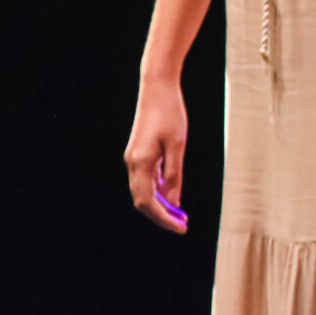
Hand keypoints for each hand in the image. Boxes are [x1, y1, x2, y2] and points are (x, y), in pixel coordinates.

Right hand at [123, 78, 189, 233]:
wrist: (157, 87)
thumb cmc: (170, 112)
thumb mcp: (178, 144)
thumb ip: (175, 174)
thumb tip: (173, 202)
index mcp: (140, 163)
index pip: (147, 202)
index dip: (162, 218)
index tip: (180, 227)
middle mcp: (132, 163)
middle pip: (143, 200)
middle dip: (161, 215)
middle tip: (182, 224)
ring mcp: (134, 158)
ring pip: (144, 191)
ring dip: (161, 204)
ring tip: (180, 214)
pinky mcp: (138, 153)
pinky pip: (146, 179)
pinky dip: (158, 190)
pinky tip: (172, 194)